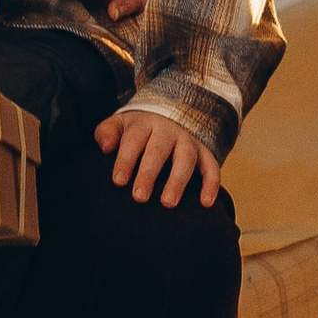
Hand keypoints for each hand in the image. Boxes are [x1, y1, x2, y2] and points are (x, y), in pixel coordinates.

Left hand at [95, 107, 223, 207]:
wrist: (172, 114)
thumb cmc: (139, 130)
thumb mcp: (120, 124)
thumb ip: (107, 133)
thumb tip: (105, 147)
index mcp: (144, 124)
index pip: (133, 140)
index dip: (126, 160)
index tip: (118, 181)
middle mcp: (168, 131)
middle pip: (159, 150)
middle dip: (149, 173)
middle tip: (139, 197)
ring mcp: (188, 142)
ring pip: (186, 159)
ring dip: (178, 181)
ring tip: (168, 203)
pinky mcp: (205, 153)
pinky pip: (212, 168)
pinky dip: (211, 185)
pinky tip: (205, 203)